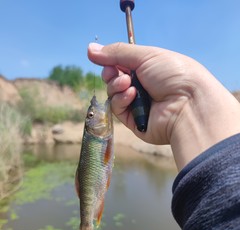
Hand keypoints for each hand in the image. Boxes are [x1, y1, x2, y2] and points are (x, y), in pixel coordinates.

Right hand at [88, 42, 239, 169]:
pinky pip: (118, 109)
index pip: (122, 64)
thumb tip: (90, 48)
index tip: (106, 60)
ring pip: (113, 94)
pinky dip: (121, 100)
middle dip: (111, 74)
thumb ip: (117, 52)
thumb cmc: (172, 74)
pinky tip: (132, 95)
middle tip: (115, 72)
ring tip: (128, 84)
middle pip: (114, 79)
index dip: (111, 62)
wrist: (187, 104)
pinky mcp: (135, 121)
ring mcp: (138, 105)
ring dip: (116, 86)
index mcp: (148, 69)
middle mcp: (143, 87)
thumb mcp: (145, 56)